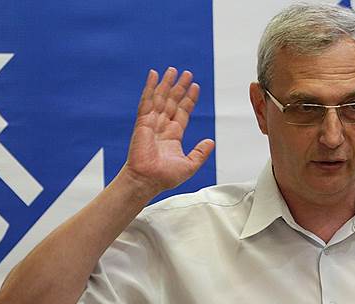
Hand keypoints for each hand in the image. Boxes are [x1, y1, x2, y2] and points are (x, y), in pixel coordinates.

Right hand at [123, 67, 214, 195]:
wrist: (147, 181)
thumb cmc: (164, 178)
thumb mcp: (190, 165)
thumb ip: (200, 152)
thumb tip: (211, 142)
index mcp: (173, 136)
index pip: (182, 112)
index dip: (189, 99)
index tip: (195, 87)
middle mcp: (162, 127)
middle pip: (172, 102)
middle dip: (180, 87)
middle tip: (187, 73)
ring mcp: (152, 123)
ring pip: (161, 98)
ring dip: (167, 83)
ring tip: (173, 70)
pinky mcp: (142, 122)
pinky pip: (146, 101)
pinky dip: (150, 87)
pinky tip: (153, 75)